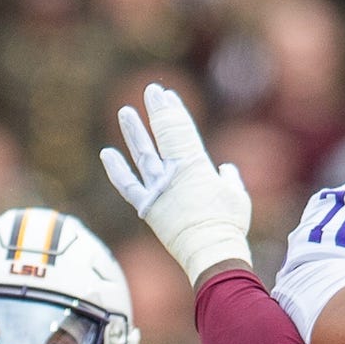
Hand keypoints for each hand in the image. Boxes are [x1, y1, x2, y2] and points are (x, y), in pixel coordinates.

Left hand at [99, 83, 252, 279]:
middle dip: (157, 111)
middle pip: (163, 135)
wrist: (211, 252)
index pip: (182, 131)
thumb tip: (226, 170)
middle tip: (150, 91)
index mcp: (196, 165)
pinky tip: (107, 153)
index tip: (167, 95)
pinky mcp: (147, 207)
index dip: (174, 111)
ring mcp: (158, 189)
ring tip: (125, 112)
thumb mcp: (237, 195)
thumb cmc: (228, 224)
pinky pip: (127, 186)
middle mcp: (173, 172)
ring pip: (142, 154)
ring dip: (133, 132)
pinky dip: (116, 170)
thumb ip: (230, 179)